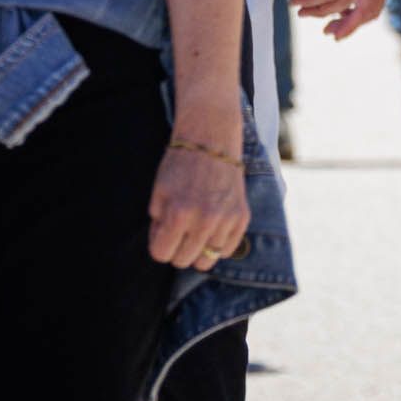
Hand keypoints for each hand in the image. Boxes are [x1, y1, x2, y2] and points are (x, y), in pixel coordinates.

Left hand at [148, 133, 250, 270]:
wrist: (212, 139)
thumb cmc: (180, 164)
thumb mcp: (159, 191)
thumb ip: (158, 223)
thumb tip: (165, 246)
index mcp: (178, 213)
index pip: (161, 254)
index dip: (159, 244)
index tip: (163, 233)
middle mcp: (204, 221)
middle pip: (183, 261)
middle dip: (177, 248)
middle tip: (179, 230)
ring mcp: (226, 220)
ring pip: (207, 261)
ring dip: (198, 249)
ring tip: (196, 231)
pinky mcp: (242, 217)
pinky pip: (227, 250)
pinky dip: (218, 244)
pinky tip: (213, 227)